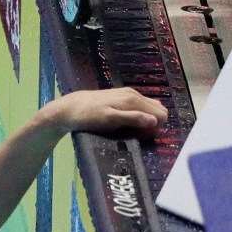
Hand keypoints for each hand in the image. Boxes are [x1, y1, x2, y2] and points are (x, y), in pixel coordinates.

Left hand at [44, 87, 167, 138]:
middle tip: (137, 135)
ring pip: (149, 107)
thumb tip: (154, 121)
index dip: (156, 128)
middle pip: (158, 109)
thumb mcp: (110, 121)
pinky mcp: (121, 96)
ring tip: (131, 130)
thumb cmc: (89, 117)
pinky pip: (139, 106)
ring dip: (146, 120)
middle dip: (153, 124)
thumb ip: (132, 119)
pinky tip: (126, 123)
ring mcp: (128, 94)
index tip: (142, 137)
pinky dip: (139, 116)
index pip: (161, 113)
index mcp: (133, 100)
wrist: (70, 108)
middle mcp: (133, 94)